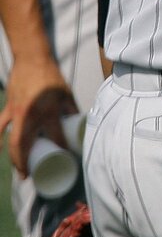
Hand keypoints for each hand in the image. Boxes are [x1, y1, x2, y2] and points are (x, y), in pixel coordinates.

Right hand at [0, 55, 75, 176]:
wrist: (32, 60)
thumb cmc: (52, 77)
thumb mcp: (67, 94)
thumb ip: (71, 111)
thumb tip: (77, 125)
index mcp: (50, 111)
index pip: (57, 137)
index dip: (62, 150)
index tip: (66, 159)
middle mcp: (33, 115)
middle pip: (28, 146)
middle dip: (28, 164)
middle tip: (31, 176)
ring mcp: (17, 113)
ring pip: (12, 141)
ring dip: (15, 158)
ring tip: (20, 171)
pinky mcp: (9, 109)